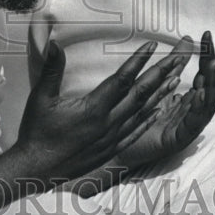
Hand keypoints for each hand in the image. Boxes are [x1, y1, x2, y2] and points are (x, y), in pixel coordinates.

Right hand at [13, 18, 193, 184]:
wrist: (37, 170)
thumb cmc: (37, 132)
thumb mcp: (41, 98)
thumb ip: (52, 70)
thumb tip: (55, 44)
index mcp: (93, 109)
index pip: (122, 79)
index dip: (139, 60)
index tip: (152, 45)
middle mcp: (108, 123)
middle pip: (140, 94)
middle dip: (160, 74)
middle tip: (178, 58)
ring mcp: (112, 138)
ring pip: (143, 112)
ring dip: (161, 95)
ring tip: (176, 79)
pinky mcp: (111, 149)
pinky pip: (136, 131)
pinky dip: (150, 119)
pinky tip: (160, 110)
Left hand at [114, 31, 214, 170]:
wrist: (123, 143)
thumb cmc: (144, 114)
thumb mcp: (162, 82)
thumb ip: (176, 63)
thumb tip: (188, 38)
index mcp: (193, 99)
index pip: (209, 75)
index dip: (213, 54)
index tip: (210, 34)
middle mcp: (195, 111)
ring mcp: (189, 126)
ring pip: (208, 104)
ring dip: (213, 84)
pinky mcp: (178, 139)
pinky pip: (192, 123)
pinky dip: (198, 108)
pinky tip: (200, 94)